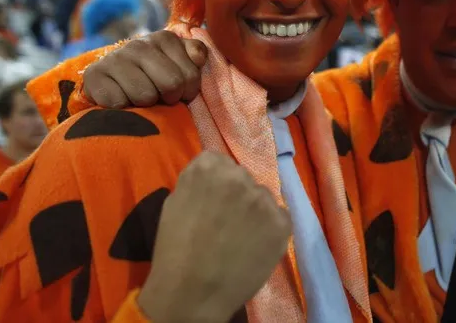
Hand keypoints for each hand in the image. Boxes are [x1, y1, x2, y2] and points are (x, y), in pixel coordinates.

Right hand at [83, 30, 207, 108]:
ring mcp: (116, 58)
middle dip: (169, 99)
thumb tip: (198, 58)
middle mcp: (139, 44)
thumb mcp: (178, 61)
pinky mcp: (95, 75)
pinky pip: (119, 104)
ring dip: (145, 106)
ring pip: (145, 97)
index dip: (187, 93)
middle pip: (171, 85)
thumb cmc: (153, 75)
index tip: (178, 93)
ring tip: (140, 99)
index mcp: (165, 38)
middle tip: (160, 98)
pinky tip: (122, 100)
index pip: (190, 76)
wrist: (110, 80)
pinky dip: (123, 109)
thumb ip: (195, 54)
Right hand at [137, 152, 291, 322]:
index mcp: (208, 167)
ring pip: (263, 197)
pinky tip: (255, 246)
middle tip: (227, 221)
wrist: (192, 293)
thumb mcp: (174, 203)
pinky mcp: (281, 223)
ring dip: (255, 211)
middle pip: (243, 178)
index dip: (217, 183)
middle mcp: (239, 176)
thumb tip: (214, 180)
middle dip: (237, 194)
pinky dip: (270, 229)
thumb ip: (197, 183)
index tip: (213, 201)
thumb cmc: (175, 250)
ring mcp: (263, 199)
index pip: (219, 162)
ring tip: (241, 237)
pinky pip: (279, 218)